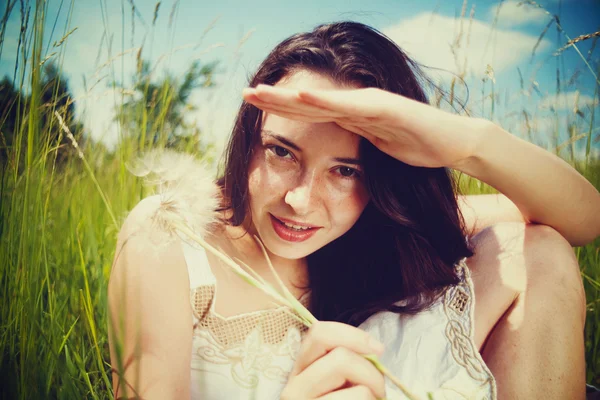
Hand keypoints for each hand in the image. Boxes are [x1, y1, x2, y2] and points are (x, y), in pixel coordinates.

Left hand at [243, 84, 489, 169]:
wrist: (452, 142)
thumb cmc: (416, 144)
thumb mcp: (375, 146)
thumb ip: (356, 139)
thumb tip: (338, 142)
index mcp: (350, 116)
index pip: (310, 113)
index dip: (281, 109)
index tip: (254, 109)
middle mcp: (355, 105)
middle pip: (308, 102)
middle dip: (275, 99)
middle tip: (245, 94)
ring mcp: (368, 103)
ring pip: (322, 99)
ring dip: (290, 95)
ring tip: (261, 92)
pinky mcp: (384, 107)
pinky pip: (350, 105)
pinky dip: (326, 99)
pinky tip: (302, 94)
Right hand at [280, 321, 386, 399]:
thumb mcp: (341, 383)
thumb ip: (346, 362)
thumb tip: (374, 349)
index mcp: (299, 371)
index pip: (319, 333)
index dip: (352, 335)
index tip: (377, 349)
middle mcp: (293, 388)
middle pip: (340, 357)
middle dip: (371, 371)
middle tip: (378, 389)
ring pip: (353, 382)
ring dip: (374, 389)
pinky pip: (358, 396)